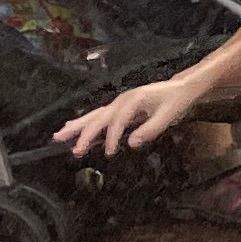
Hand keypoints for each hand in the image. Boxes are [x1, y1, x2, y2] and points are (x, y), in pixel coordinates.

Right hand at [60, 77, 197, 157]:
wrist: (181, 87)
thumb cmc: (176, 102)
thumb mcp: (168, 116)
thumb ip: (151, 129)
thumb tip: (132, 143)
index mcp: (133, 101)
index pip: (118, 121)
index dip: (113, 137)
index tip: (110, 153)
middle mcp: (121, 100)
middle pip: (98, 117)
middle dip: (84, 133)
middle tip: (74, 149)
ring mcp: (118, 103)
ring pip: (94, 115)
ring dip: (77, 126)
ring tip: (59, 136)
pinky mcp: (119, 108)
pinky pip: (99, 116)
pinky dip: (85, 122)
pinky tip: (72, 128)